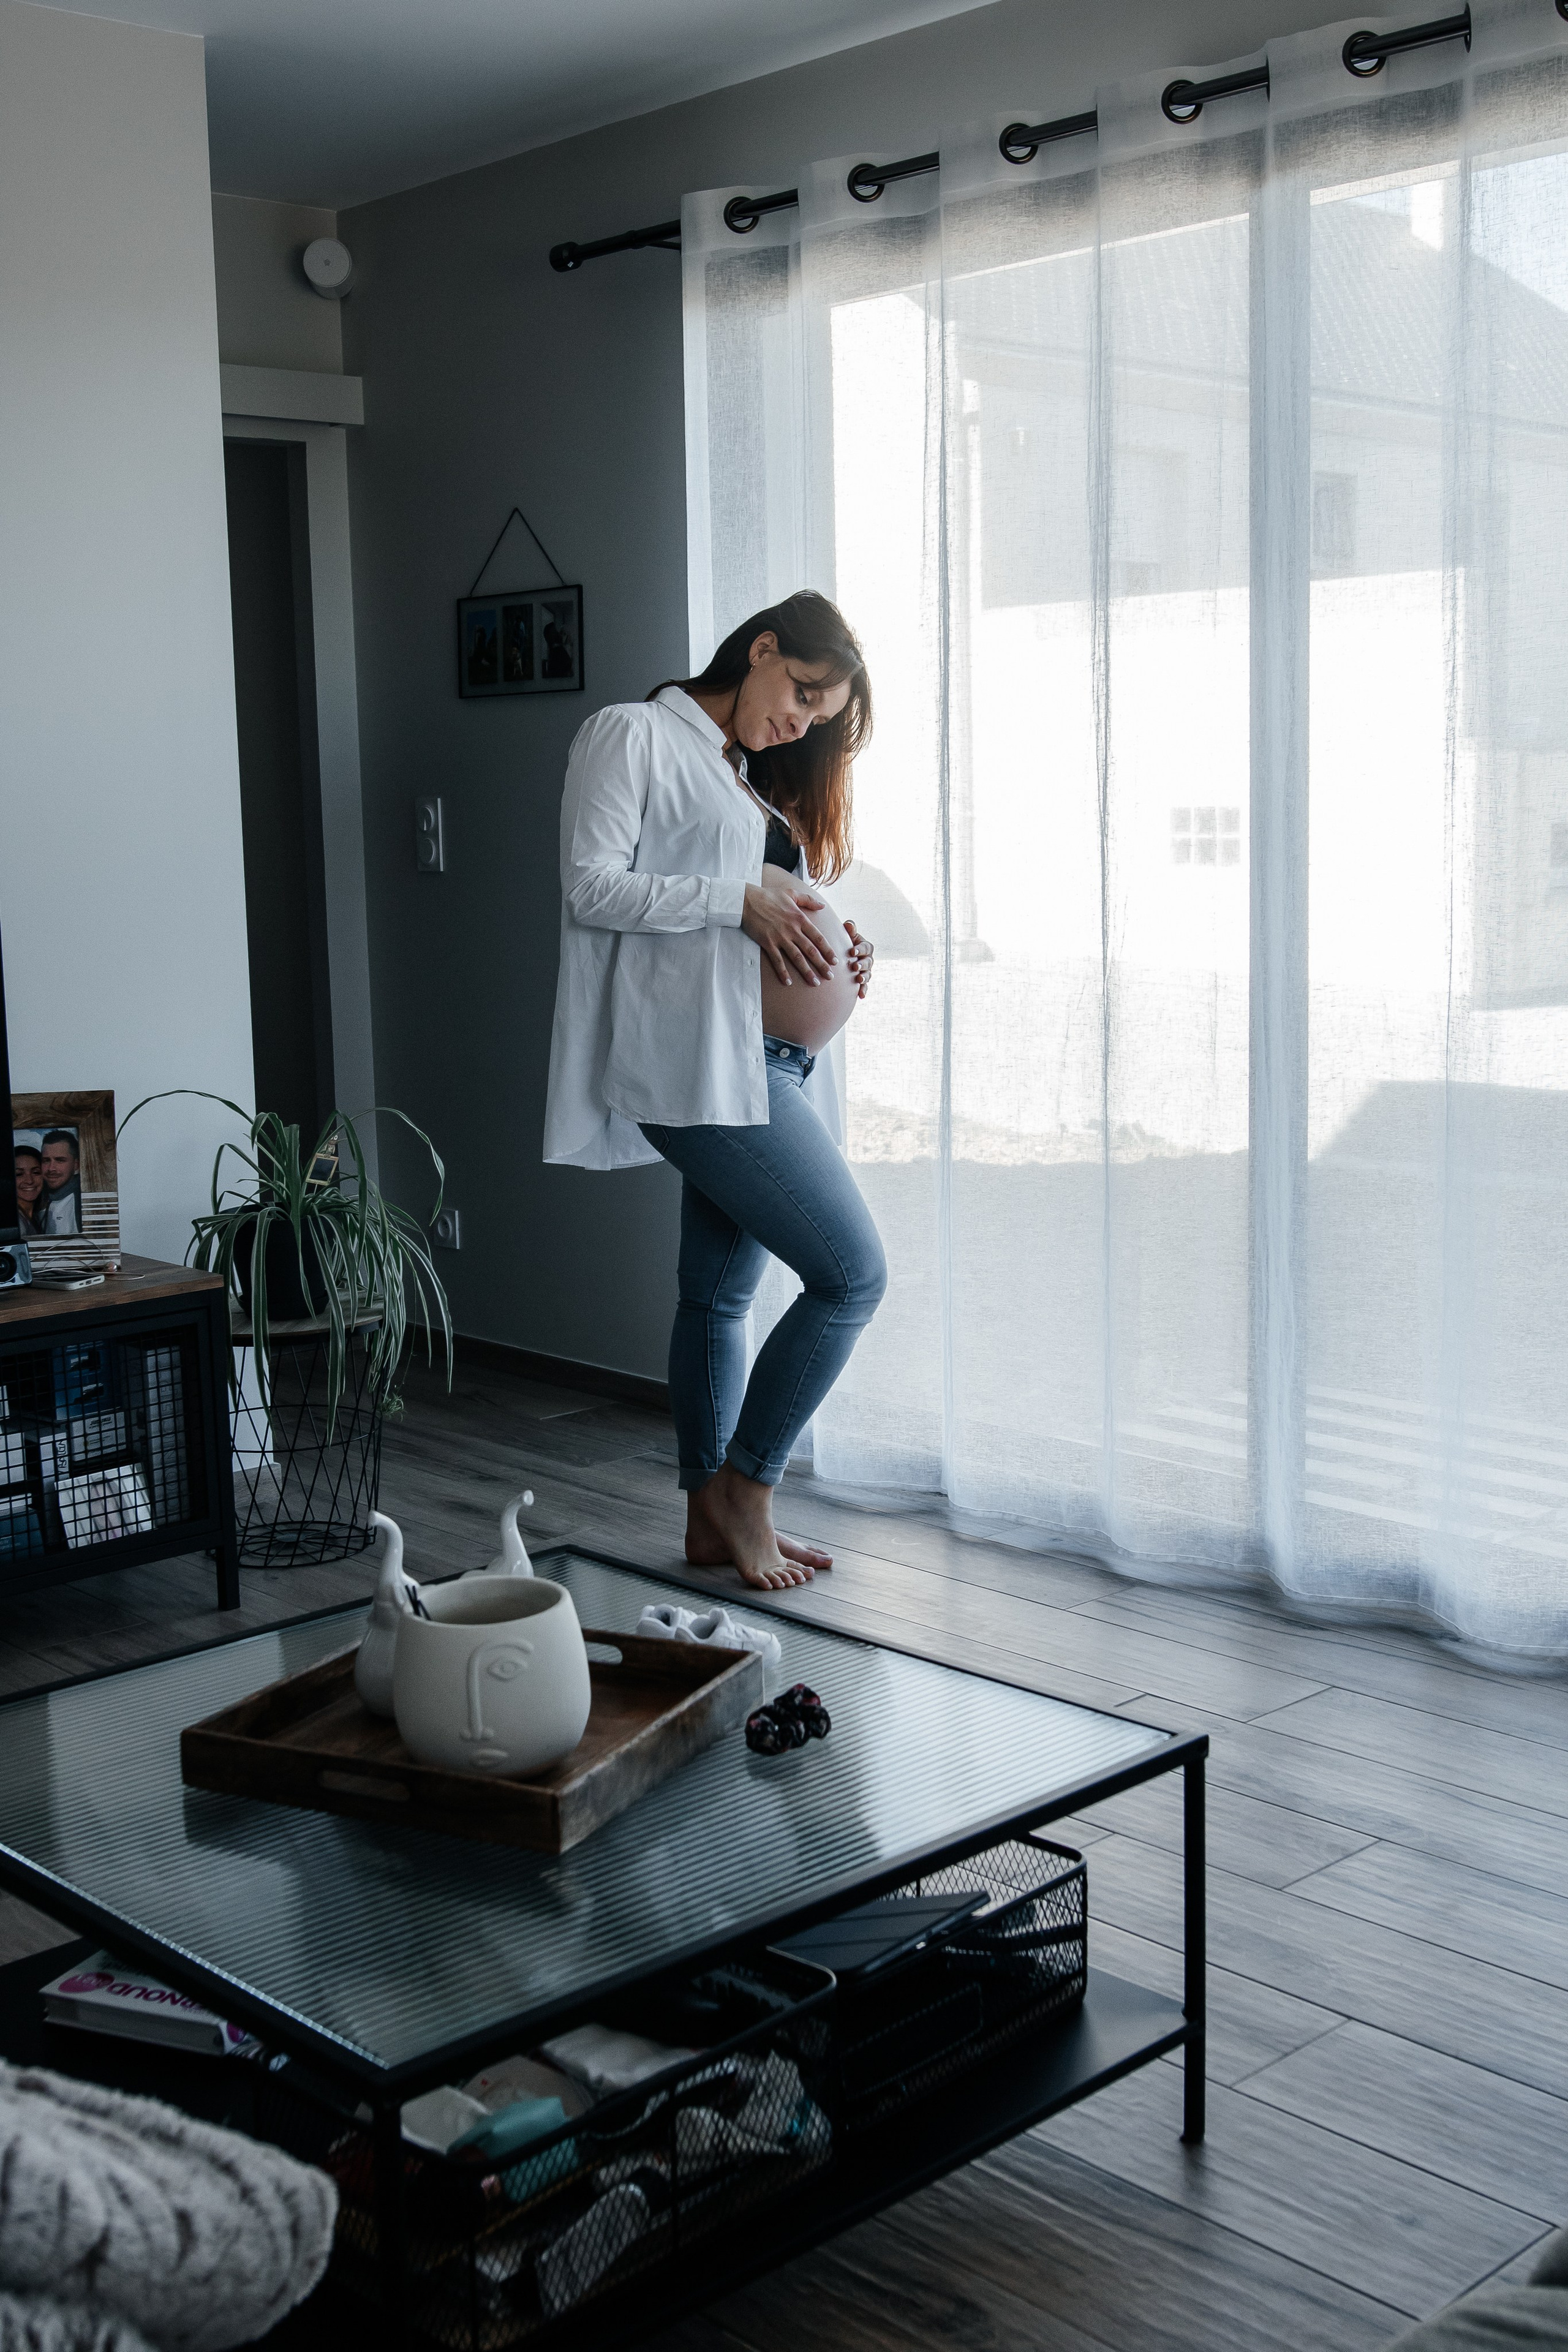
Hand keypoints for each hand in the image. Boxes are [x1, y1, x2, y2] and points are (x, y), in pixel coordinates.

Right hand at [742, 866, 837, 985]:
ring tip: (815, 983)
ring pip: (797, 958)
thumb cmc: (769, 895)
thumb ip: (808, 900)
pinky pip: (777, 960)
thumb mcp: (791, 893)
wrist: (747, 900)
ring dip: (807, 971)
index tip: (834, 961)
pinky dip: (783, 972)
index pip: (818, 938)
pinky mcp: (767, 943)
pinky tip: (788, 982)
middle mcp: (792, 930)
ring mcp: (780, 937)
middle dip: (822, 965)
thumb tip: (823, 906)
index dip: (827, 950)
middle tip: (830, 977)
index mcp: (800, 918)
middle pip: (810, 951)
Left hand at [845, 920, 874, 998]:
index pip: (866, 947)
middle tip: (854, 967)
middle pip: (868, 962)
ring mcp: (866, 971)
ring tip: (858, 979)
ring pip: (868, 974)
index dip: (860, 949)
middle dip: (862, 964)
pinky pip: (865, 986)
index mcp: (865, 947)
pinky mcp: (862, 981)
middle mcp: (868, 959)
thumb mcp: (847, 935)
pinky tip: (861, 996)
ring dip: (864, 977)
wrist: (840, 956)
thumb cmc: (844, 942)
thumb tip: (848, 924)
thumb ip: (850, 930)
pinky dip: (864, 990)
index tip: (852, 951)